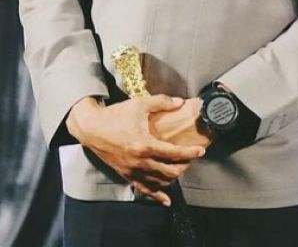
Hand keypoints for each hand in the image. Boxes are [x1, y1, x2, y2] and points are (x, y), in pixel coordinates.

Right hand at [66, 96, 204, 204]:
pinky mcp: (125, 175)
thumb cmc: (114, 116)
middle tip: (191, 159)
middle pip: (169, 172)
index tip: (201, 151)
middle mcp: (139, 162)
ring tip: (181, 170)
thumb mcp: (140, 104)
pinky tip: (166, 200)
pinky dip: (156, 195)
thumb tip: (180, 102)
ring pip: (159, 183)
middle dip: (184, 166)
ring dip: (172, 178)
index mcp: (144, 145)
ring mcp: (131, 171)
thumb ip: (162, 102)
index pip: (173, 153)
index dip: (190, 153)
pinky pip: (143, 189)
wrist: (91, 128)